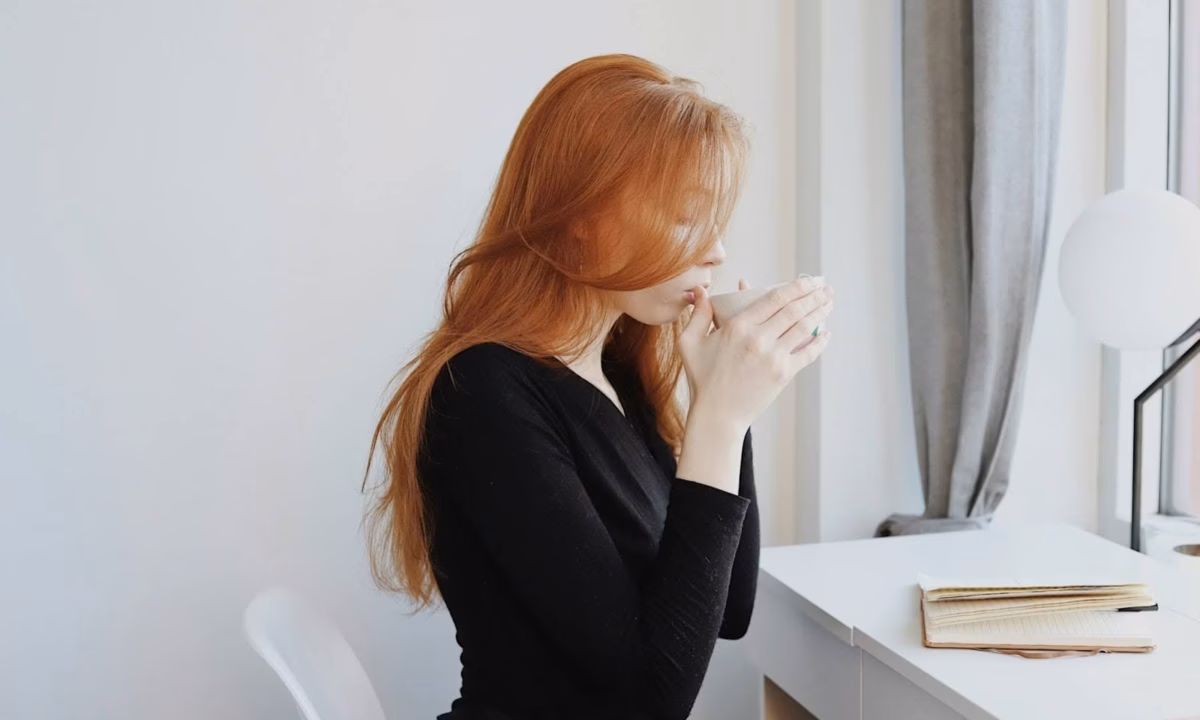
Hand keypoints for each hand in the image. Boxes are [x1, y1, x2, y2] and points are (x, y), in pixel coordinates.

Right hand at [679, 275, 832, 433]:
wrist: (717, 415)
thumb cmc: (702, 379)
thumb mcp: (690, 343)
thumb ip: (698, 314)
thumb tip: (700, 290)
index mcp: (738, 327)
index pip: (774, 298)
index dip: (796, 286)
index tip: (809, 280)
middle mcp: (758, 339)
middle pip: (794, 310)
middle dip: (814, 295)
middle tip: (826, 287)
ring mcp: (773, 357)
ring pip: (804, 328)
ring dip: (820, 312)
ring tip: (829, 302)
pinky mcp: (783, 374)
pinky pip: (808, 354)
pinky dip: (820, 342)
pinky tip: (826, 333)